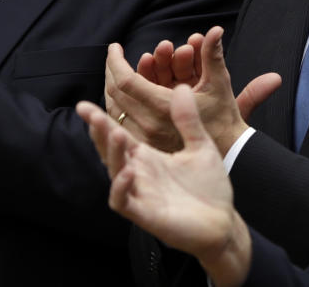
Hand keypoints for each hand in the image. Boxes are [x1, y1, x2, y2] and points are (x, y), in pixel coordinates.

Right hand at [77, 85, 251, 286]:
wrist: (224, 222)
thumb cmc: (209, 187)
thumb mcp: (200, 146)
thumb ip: (188, 120)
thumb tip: (181, 87)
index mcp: (147, 157)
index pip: (117, 135)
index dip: (100, 121)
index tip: (84, 104)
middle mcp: (139, 173)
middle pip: (110, 151)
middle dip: (99, 132)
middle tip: (92, 113)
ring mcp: (140, 194)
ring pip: (114, 172)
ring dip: (113, 154)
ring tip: (116, 134)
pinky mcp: (145, 214)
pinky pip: (123, 201)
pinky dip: (121, 187)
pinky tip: (129, 172)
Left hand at [105, 27, 279, 153]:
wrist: (230, 156)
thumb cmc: (224, 119)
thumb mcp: (220, 84)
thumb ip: (213, 55)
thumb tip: (215, 30)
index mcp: (164, 107)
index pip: (126, 81)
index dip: (116, 60)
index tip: (115, 46)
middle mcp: (149, 125)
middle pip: (115, 93)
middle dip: (112, 69)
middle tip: (114, 55)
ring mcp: (145, 138)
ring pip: (114, 108)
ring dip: (113, 85)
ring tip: (117, 70)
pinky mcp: (144, 146)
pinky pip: (119, 122)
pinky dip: (117, 104)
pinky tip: (120, 93)